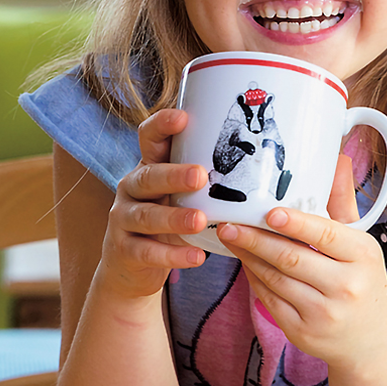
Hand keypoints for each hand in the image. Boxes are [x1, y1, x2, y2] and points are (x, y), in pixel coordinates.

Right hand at [99, 109, 209, 299]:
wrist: (130, 267)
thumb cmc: (166, 223)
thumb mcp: (179, 196)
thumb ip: (203, 181)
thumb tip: (264, 161)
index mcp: (148, 168)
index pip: (148, 139)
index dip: (162, 126)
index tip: (183, 117)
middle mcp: (131, 189)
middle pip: (148, 177)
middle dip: (173, 175)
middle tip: (200, 176)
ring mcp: (123, 219)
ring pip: (145, 216)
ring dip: (174, 218)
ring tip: (201, 221)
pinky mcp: (124, 250)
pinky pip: (146, 251)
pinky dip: (171, 255)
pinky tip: (196, 257)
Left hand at [216, 154, 386, 367]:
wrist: (372, 342)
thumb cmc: (362, 281)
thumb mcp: (360, 243)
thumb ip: (342, 203)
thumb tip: (336, 159)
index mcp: (363, 256)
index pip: (325, 235)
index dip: (295, 223)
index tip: (267, 212)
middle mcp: (345, 286)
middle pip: (291, 258)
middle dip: (255, 239)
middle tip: (228, 223)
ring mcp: (323, 313)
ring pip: (274, 279)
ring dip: (248, 256)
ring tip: (230, 237)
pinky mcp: (302, 332)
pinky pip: (269, 299)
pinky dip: (253, 279)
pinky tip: (245, 262)